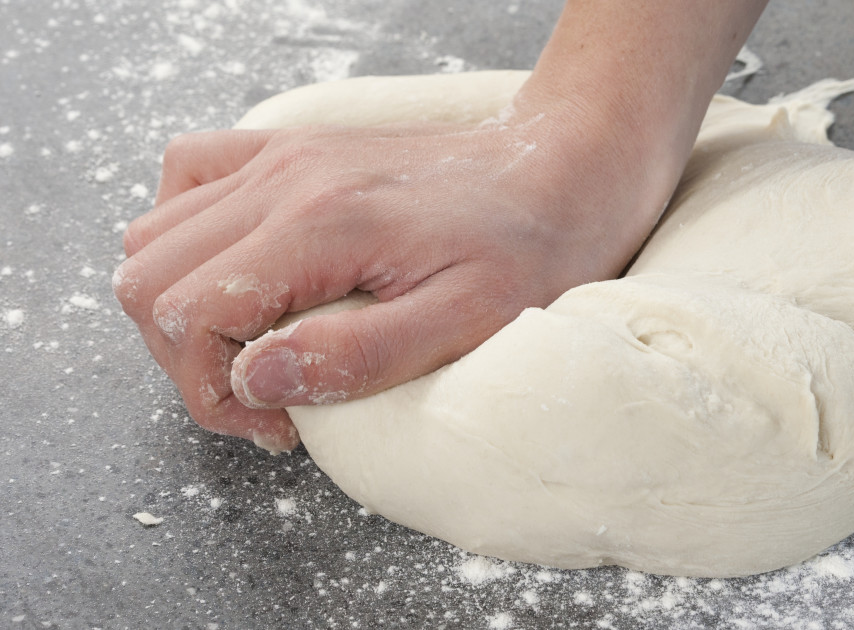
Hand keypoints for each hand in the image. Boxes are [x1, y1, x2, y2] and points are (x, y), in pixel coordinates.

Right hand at [114, 106, 672, 451]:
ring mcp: (282, 156)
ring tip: (258, 347)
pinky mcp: (292, 150)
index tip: (280, 423)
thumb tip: (254, 379)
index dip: (211, 391)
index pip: (187, 314)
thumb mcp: (468, 322)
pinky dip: (186, 237)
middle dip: (189, 362)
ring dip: (183, 308)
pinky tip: (241, 274)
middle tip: (268, 398)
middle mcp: (285, 179)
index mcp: (322, 225)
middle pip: (150, 279)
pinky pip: (189, 179)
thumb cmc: (532, 249)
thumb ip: (359, 353)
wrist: (563, 169)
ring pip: (153, 236)